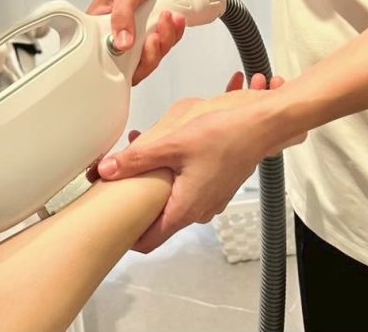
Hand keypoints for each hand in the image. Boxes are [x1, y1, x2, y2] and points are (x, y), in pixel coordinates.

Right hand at [87, 0, 185, 84]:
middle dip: (153, 50)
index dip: (128, 65)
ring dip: (167, 37)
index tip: (140, 49)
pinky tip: (175, 17)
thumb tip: (122, 43)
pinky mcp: (151, 30)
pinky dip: (174, 32)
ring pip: (154, 53)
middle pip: (136, 63)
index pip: (110, 61)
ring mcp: (136, 34)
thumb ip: (122, 18)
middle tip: (157, 33)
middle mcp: (117, 35)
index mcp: (100, 29)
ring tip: (168, 16)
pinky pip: (165, 42)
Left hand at [97, 72, 305, 252]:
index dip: (127, 235)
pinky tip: (167, 152)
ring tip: (141, 158)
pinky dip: (174, 177)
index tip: (111, 223)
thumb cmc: (224, 135)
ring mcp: (210, 200)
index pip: (149, 241)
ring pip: (174, 201)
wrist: (261, 125)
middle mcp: (199, 211)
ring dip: (157, 185)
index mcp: (185, 209)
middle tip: (120, 183)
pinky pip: (188, 189)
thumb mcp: (173, 144)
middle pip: (159, 220)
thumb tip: (106, 170)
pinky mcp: (216, 185)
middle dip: (139, 202)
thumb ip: (138, 159)